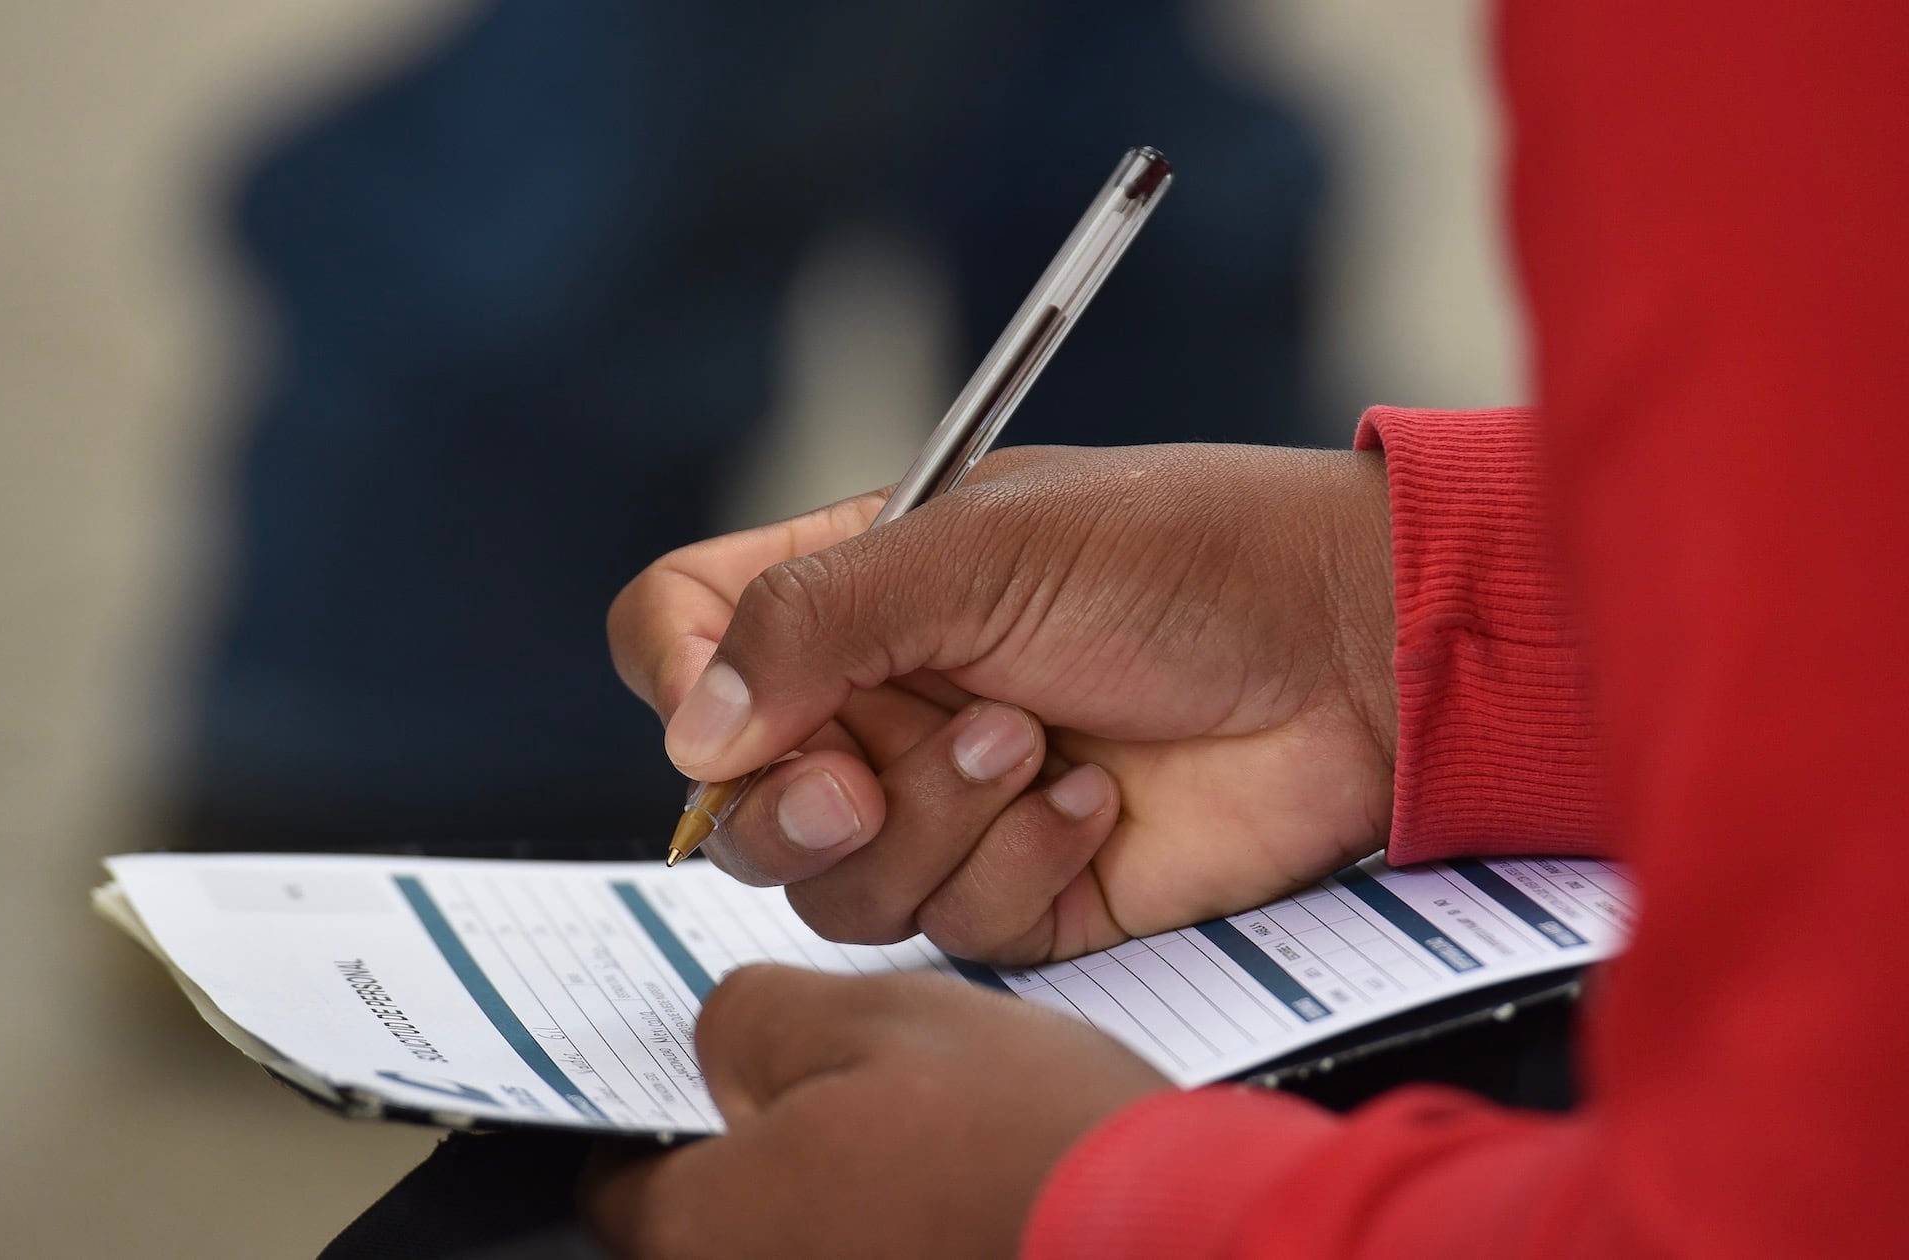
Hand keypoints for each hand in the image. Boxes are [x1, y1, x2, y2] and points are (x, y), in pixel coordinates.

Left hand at [580, 965, 1170, 1258]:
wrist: (1183, 1241)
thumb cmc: (1031, 1146)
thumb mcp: (884, 1019)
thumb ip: (760, 1019)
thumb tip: (721, 1042)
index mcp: (714, 1228)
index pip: (619, 1186)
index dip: (657, 1116)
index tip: (704, 1087)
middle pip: (713, 1226)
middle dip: (763, 1157)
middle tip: (841, 1096)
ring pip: (803, 1243)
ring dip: (837, 1197)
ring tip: (926, 1142)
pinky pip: (873, 1257)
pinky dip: (895, 1232)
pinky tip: (964, 1194)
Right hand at [609, 443, 1396, 961]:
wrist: (1352, 654)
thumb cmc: (1183, 558)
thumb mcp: (980, 550)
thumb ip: (815, 622)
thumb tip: (692, 732)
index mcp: (853, 590)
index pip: (682, 631)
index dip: (675, 682)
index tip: (729, 718)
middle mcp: (884, 700)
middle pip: (742, 799)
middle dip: (800, 804)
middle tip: (864, 781)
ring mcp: (949, 801)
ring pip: (840, 884)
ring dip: (932, 822)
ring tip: (1031, 744)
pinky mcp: (1024, 885)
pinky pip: (954, 923)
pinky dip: (1018, 864)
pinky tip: (1098, 801)